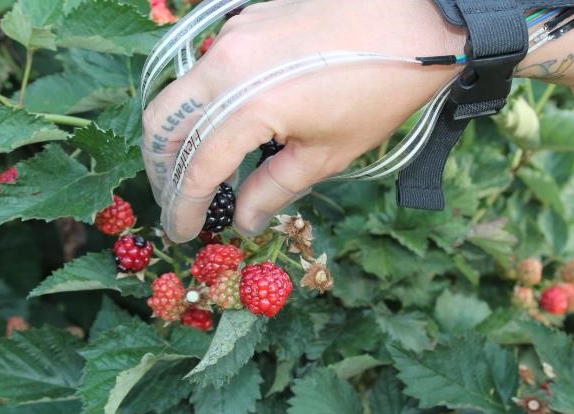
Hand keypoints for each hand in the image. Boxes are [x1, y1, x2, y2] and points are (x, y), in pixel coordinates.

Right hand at [142, 0, 464, 241]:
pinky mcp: (242, 21)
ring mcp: (230, 36)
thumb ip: (274, 189)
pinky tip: (226, 123)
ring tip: (197, 169)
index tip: (182, 232)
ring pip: (178, 90)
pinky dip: (203, 102)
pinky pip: (205, 69)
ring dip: (177, 134)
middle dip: (162, 168)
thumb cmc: (377, 92)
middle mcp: (224, 63)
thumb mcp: (327, 153)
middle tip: (179, 199)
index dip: (185, 206)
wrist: (411, 18)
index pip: (198, 166)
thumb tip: (243, 220)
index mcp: (246, 104)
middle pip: (163, 121)